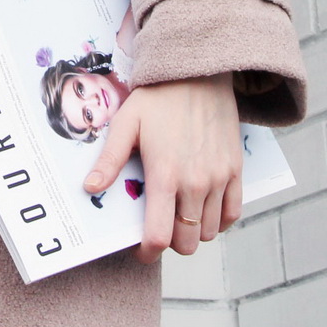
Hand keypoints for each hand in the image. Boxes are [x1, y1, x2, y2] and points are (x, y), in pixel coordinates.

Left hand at [83, 73, 241, 262]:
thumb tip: (90, 188)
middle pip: (187, 242)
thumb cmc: (156, 98)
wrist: (197, 75)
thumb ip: (110, 160)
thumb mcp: (125, 123)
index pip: (159, 235)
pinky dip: (218, 220)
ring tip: (177, 213)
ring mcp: (219, 179)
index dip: (148, 251)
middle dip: (171, 242)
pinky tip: (202, 209)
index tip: (141, 251)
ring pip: (209, 232)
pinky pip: (233, 215)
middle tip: (158, 226)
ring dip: (193, 232)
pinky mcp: (236, 172)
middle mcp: (195, 183)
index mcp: (164, 174)